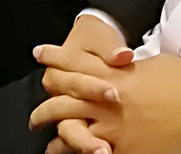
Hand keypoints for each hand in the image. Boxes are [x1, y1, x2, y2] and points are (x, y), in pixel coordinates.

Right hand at [31, 15, 134, 153]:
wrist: (93, 41)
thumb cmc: (96, 39)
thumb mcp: (101, 37)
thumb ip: (110, 48)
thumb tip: (122, 56)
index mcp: (59, 70)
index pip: (76, 84)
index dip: (94, 88)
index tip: (115, 95)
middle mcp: (58, 93)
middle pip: (65, 116)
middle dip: (83, 133)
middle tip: (103, 147)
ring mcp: (66, 108)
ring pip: (68, 130)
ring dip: (84, 143)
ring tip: (102, 152)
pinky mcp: (77, 117)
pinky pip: (76, 136)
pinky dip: (86, 144)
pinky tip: (104, 151)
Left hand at [31, 53, 180, 153]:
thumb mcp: (154, 63)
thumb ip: (130, 68)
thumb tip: (122, 67)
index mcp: (117, 76)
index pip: (77, 62)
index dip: (56, 57)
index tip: (41, 53)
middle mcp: (109, 102)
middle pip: (66, 99)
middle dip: (47, 101)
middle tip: (36, 104)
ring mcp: (113, 129)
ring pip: (71, 130)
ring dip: (55, 129)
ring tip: (43, 130)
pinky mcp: (122, 150)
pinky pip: (90, 152)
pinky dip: (75, 151)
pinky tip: (66, 150)